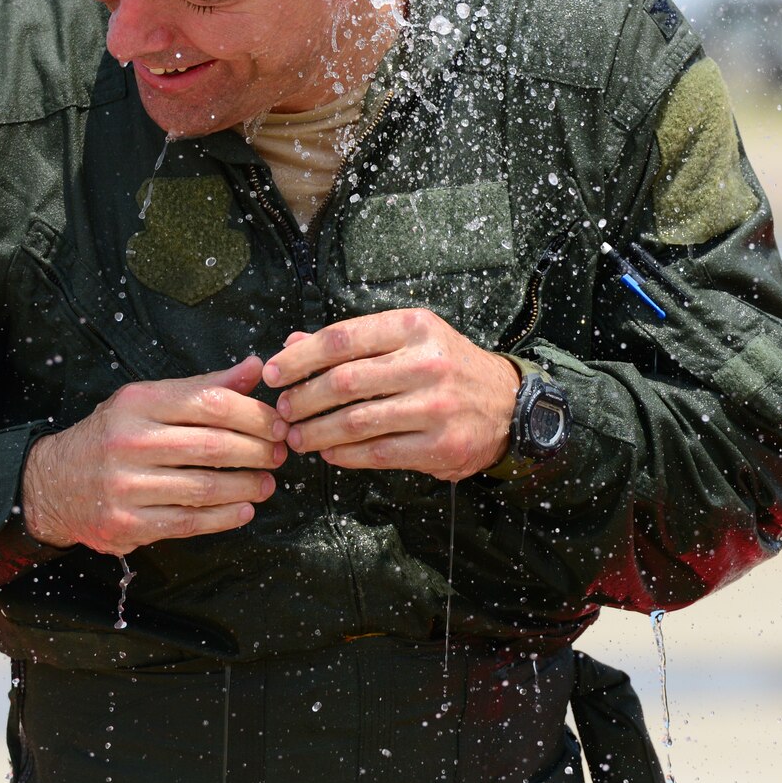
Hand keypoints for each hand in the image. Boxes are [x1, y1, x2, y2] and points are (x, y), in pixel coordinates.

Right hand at [21, 355, 285, 554]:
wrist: (51, 483)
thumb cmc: (113, 435)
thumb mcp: (149, 400)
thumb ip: (203, 386)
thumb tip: (255, 367)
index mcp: (139, 403)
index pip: (211, 403)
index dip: (254, 415)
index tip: (279, 423)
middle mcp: (129, 441)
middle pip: (213, 446)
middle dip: (258, 451)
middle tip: (280, 454)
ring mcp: (125, 485)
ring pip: (204, 487)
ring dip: (246, 486)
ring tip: (267, 483)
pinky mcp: (125, 522)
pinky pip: (187, 521)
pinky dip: (223, 517)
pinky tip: (244, 509)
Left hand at [262, 308, 518, 480]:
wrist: (508, 405)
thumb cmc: (448, 366)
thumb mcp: (409, 338)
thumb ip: (353, 341)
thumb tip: (293, 344)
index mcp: (414, 327)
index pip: (342, 339)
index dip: (299, 358)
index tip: (272, 373)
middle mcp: (426, 363)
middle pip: (344, 381)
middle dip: (303, 399)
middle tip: (283, 411)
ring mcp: (435, 406)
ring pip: (356, 421)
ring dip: (316, 432)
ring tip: (297, 436)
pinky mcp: (440, 445)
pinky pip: (377, 452)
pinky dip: (345, 455)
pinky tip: (329, 452)